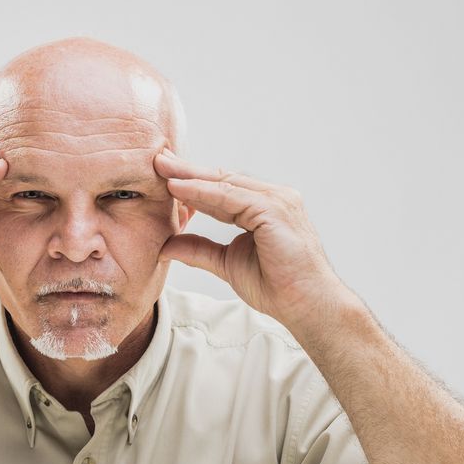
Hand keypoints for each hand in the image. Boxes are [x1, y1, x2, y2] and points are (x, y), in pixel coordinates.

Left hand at [154, 148, 354, 335]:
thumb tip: (168, 245)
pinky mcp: (274, 209)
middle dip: (188, 170)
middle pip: (222, 179)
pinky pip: (231, 196)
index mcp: (265, 208)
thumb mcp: (227, 263)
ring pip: (225, 183)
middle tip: (158, 159)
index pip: (223, 189)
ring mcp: (276, 200)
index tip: (164, 176)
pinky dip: (202, 191)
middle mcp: (273, 198)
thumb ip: (200, 250)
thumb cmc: (278, 287)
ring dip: (191, 176)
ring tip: (162, 168)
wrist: (306, 305)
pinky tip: (179, 188)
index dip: (192, 182)